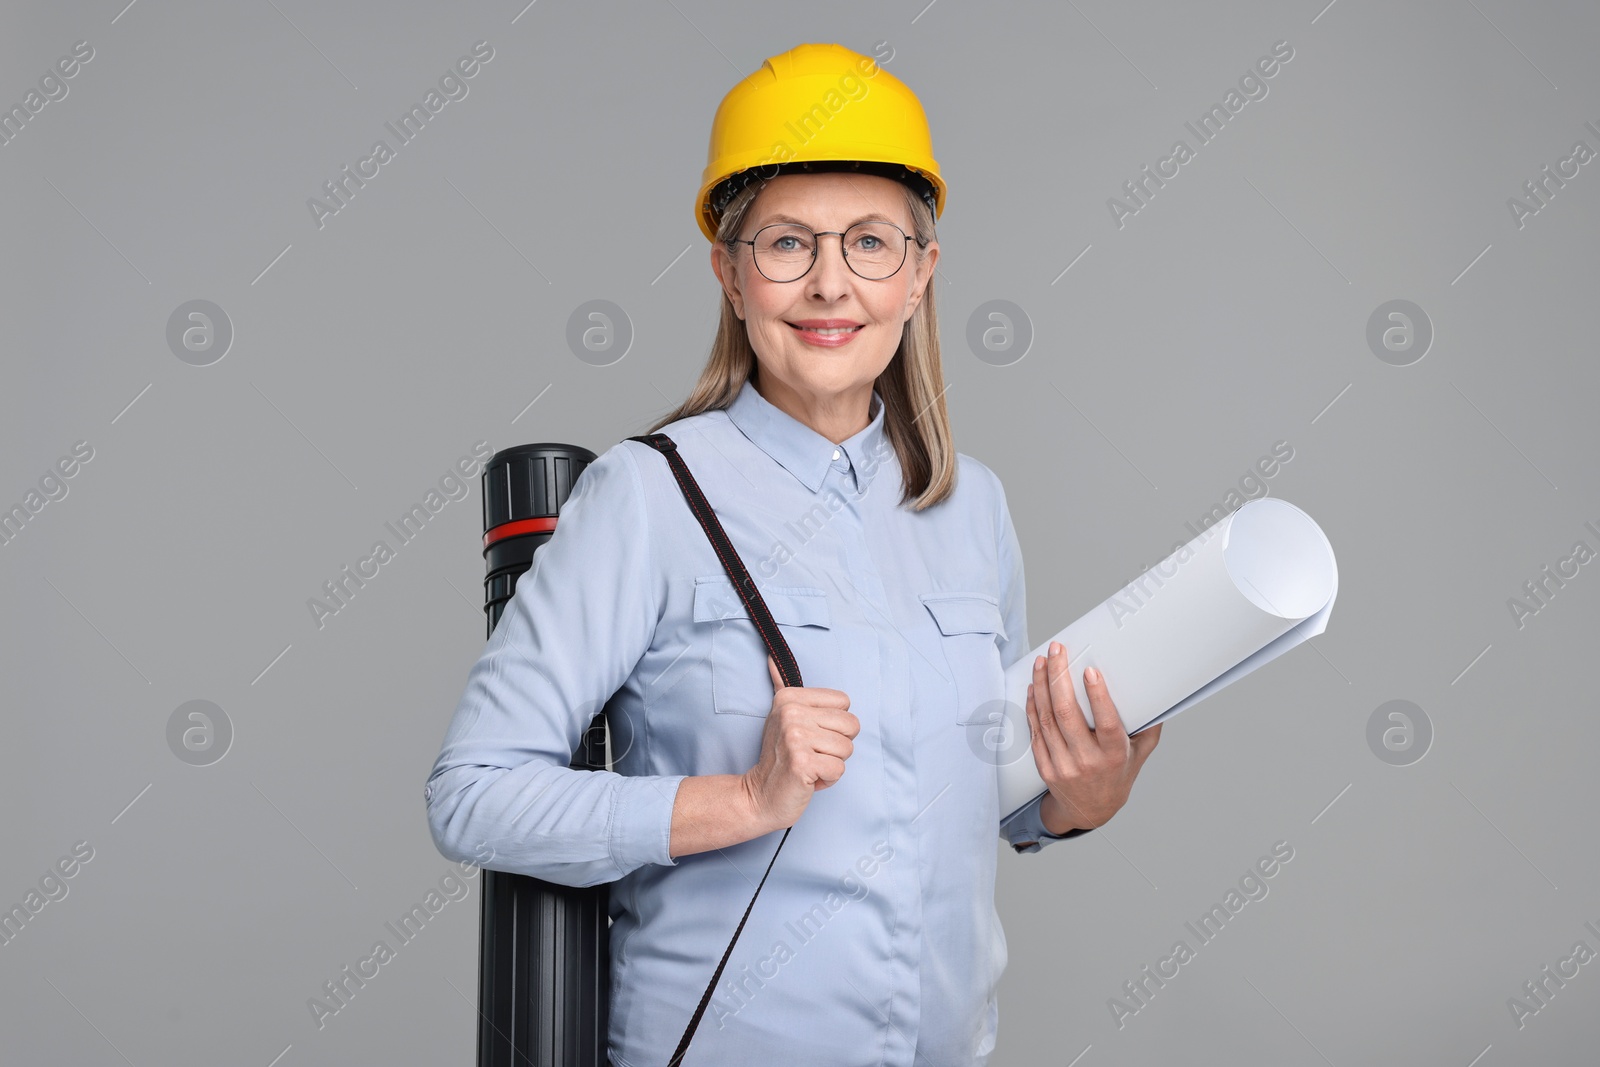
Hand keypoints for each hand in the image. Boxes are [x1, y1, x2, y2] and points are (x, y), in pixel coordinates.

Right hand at [739, 655, 858, 832]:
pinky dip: (827, 780)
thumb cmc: (778, 757)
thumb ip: (780, 685)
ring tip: (809, 765)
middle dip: (837, 746)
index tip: (810, 735)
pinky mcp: (801, 763)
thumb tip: (771, 658)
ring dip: (832, 764)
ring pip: (847, 749)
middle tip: (811, 753)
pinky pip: (839, 769)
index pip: (845, 703)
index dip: (834, 725)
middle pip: (852, 725)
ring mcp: (795, 737)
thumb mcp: (779, 716)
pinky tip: (808, 778)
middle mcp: (790, 713)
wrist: (759, 795)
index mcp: (790, 697)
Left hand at [1025, 641, 1161, 832]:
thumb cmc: (1118, 774)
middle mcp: (1087, 761)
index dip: (1097, 696)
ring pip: (1046, 719)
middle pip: (1067, 714)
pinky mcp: (1045, 767)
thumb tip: (1157, 692)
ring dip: (1041, 686)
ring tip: (1043, 662)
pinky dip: (1032, 706)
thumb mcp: (1140, 752)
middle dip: (1059, 677)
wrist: (1091, 810)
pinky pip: (1035, 731)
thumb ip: (1148, 725)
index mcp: (1114, 755)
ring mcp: (1063, 765)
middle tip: (1057, 651)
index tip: (1090, 671)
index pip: (1105, 723)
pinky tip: (1033, 687)